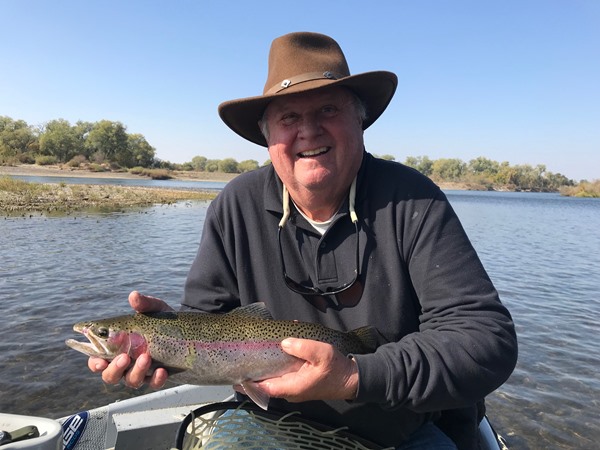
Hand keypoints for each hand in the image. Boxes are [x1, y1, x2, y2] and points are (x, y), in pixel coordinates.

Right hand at [87, 291, 172, 388]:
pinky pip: (154, 384)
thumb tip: (133, 296)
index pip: (98, 359)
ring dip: (137, 371)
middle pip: (110, 376)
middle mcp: (126, 363)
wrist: (186, 329)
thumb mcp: (154, 309)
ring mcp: (142, 372)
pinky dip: (156, 380)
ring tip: (146, 357)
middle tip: (124, 357)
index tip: (99, 361)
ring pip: (131, 381)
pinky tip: (162, 371)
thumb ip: (143, 304)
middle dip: (115, 369)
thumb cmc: (161, 319)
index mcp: (117, 347)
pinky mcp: (158, 377)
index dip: (95, 362)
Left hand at [237, 338, 358, 402]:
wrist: (350, 378)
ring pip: (272, 380)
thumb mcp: (321, 353)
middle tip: (239, 362)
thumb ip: (302, 347)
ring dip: (263, 370)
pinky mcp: (298, 382)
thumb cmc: (335, 368)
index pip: (265, 389)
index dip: (249, 384)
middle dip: (252, 375)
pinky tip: (271, 352)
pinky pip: (281, 376)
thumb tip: (284, 342)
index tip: (237, 376)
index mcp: (293, 387)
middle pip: (265, 385)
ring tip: (249, 357)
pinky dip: (274, 366)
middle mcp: (290, 390)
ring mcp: (294, 388)